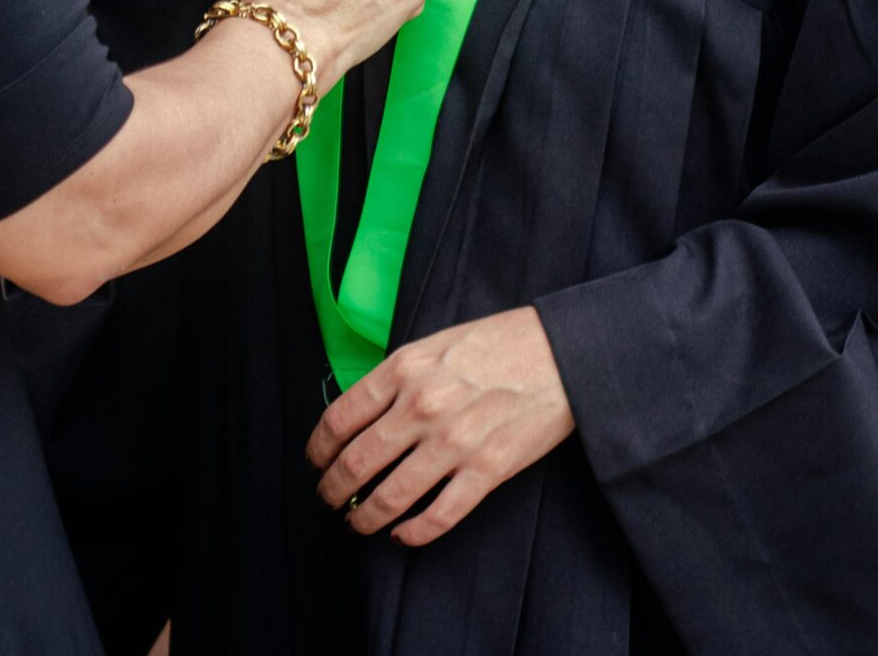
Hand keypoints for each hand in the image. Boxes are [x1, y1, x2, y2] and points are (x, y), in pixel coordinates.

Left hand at [306, 307, 574, 546]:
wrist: (561, 353)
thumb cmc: (499, 342)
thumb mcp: (435, 344)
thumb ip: (398, 376)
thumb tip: (363, 413)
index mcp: (404, 369)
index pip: (340, 419)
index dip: (319, 449)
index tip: (315, 461)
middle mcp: (422, 407)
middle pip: (356, 463)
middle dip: (333, 489)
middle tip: (328, 498)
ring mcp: (454, 442)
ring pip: (390, 497)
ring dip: (364, 517)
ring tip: (357, 523)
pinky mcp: (487, 470)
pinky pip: (439, 515)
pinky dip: (412, 533)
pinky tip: (401, 535)